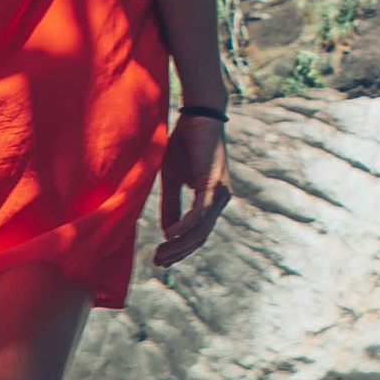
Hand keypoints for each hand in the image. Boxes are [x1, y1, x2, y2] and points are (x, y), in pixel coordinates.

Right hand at [154, 109, 231, 269]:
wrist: (196, 116)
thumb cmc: (184, 143)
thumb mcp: (172, 179)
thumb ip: (171, 205)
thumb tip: (168, 232)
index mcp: (211, 199)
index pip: (199, 232)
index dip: (181, 248)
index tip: (162, 260)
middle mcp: (220, 199)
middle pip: (201, 236)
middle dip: (179, 252)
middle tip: (159, 263)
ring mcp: (221, 193)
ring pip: (201, 229)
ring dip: (180, 244)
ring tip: (161, 253)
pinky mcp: (215, 184)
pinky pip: (201, 212)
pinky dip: (186, 225)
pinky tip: (171, 234)